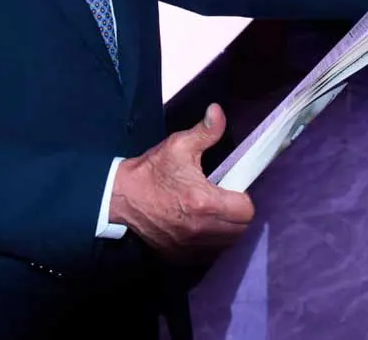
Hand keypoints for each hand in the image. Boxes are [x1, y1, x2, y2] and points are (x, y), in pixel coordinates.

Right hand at [109, 104, 254, 260]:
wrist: (121, 198)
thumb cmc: (151, 171)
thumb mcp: (178, 146)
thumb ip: (205, 131)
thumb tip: (217, 111)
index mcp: (204, 202)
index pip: (246, 211)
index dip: (243, 198)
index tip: (232, 189)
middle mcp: (200, 229)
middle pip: (240, 231)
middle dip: (238, 215)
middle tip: (225, 201)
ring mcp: (190, 247)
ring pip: (227, 246)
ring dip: (227, 231)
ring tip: (215, 215)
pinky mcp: (180, 257)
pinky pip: (209, 256)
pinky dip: (211, 245)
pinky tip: (202, 229)